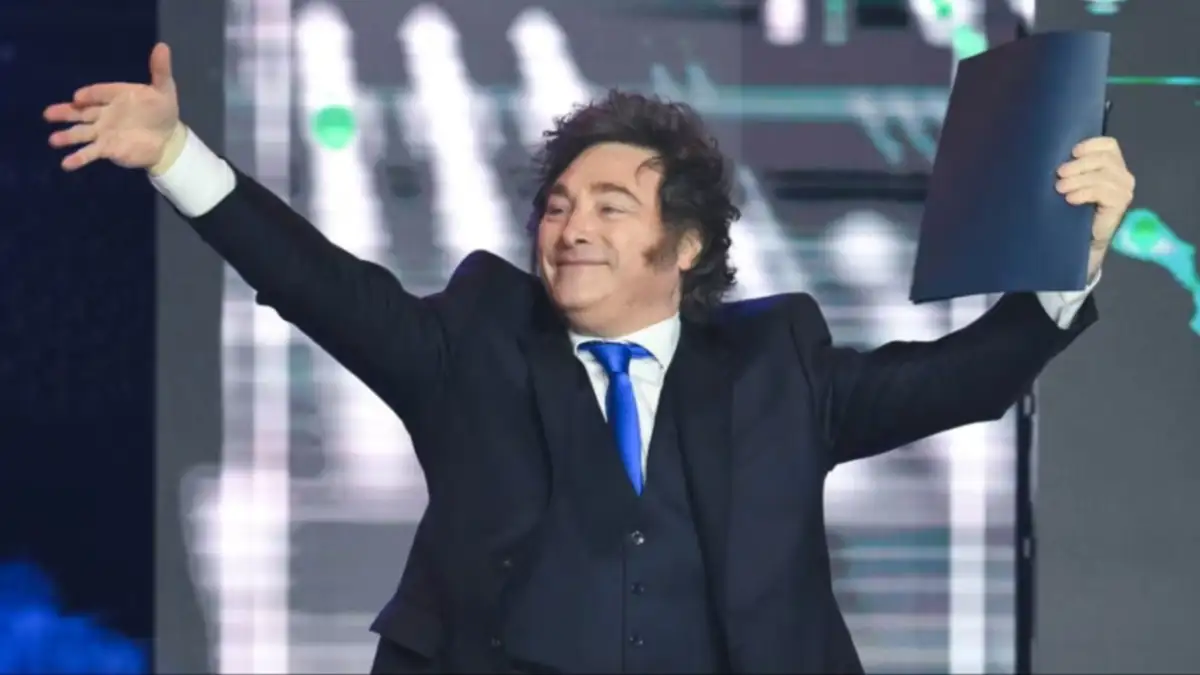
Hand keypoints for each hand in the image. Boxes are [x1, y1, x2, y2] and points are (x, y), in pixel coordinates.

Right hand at [45, 43, 180, 171]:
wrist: (168, 139)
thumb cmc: (163, 111)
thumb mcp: (164, 90)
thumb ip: (160, 70)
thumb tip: (162, 46)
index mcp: (116, 96)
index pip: (99, 93)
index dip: (89, 95)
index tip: (79, 98)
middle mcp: (105, 113)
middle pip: (82, 112)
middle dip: (66, 113)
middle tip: (48, 115)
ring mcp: (104, 131)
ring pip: (81, 132)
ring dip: (68, 136)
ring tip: (54, 140)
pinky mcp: (107, 148)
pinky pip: (90, 153)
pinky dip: (79, 158)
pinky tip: (66, 164)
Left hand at [1055, 137, 1135, 274]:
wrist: (1083, 238)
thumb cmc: (1074, 207)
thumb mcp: (1073, 182)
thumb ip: (1073, 168)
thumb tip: (1056, 157)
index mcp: (1113, 163)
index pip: (1109, 145)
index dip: (1091, 145)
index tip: (1072, 152)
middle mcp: (1123, 174)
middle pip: (1104, 159)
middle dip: (1078, 165)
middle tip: (1059, 174)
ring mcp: (1124, 189)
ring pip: (1102, 176)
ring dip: (1078, 180)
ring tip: (1060, 188)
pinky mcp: (1121, 203)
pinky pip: (1102, 192)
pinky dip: (1084, 193)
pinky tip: (1071, 199)